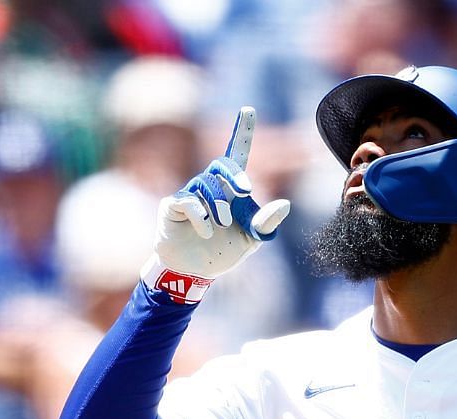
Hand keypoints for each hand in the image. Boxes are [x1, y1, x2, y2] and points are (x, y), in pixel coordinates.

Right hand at [142, 106, 291, 303]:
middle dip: (235, 174)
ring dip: (218, 205)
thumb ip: (266, 224)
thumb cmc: (222, 252)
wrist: (193, 272)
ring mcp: (188, 194)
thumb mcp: (251, 240)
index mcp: (230, 189)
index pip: (237, 154)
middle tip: (246, 191)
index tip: (248, 109)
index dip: (242, 131)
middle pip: (221, 164)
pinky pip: (187, 201)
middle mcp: (209, 186)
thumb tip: (285, 204)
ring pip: (206, 184)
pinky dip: (200, 217)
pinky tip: (206, 232)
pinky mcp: (171, 206)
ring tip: (220, 226)